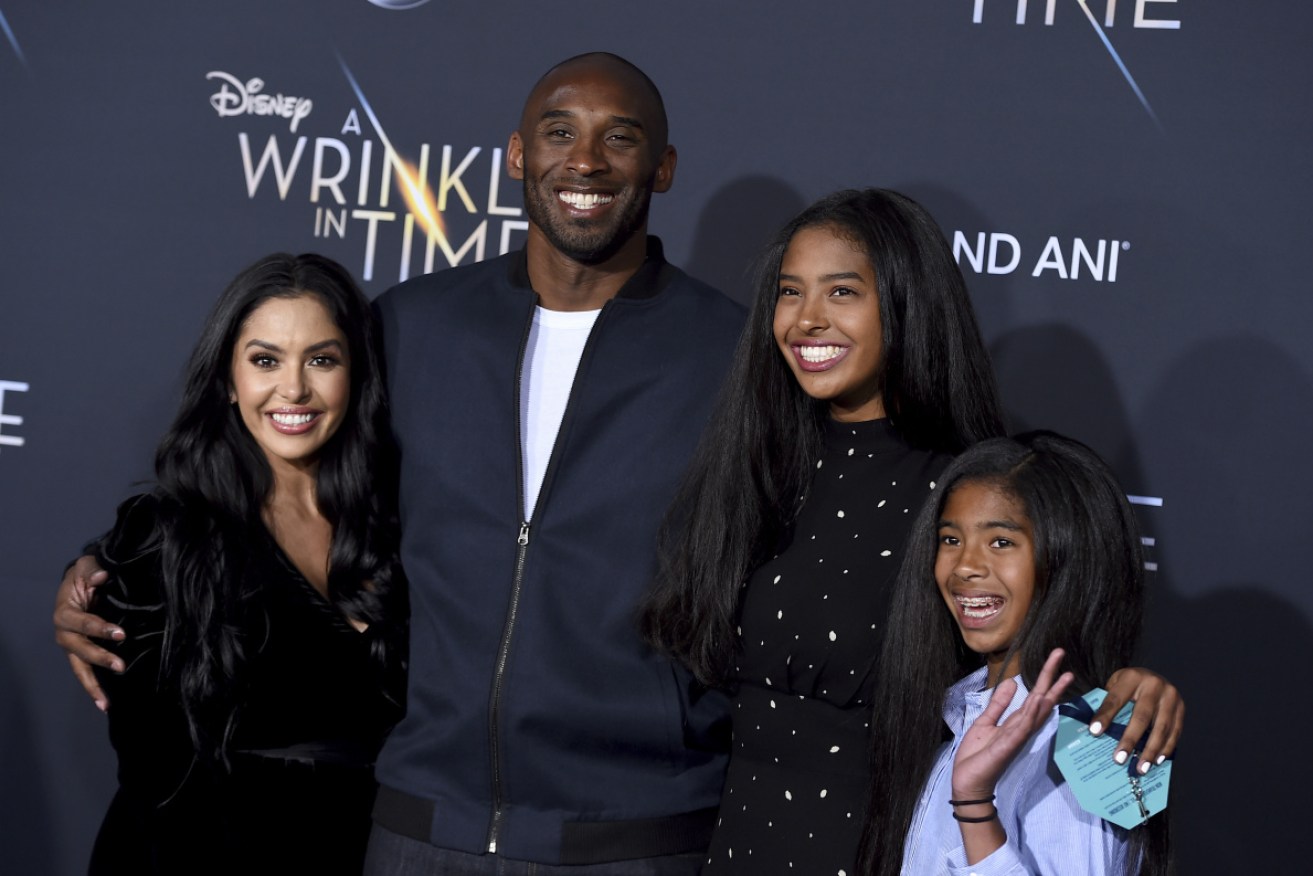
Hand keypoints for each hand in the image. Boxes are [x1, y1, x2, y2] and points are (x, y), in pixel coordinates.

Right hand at [53, 555, 122, 710]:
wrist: (81, 583)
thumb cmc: (85, 574)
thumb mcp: (87, 566)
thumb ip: (93, 570)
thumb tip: (101, 577)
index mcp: (64, 613)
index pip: (82, 623)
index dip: (99, 628)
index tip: (121, 634)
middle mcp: (64, 633)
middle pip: (79, 650)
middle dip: (99, 658)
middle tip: (121, 666)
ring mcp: (72, 646)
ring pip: (79, 669)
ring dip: (92, 686)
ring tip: (106, 703)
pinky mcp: (81, 653)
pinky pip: (85, 672)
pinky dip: (94, 688)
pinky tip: (105, 704)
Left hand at [952, 649, 1073, 800]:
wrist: (968, 781)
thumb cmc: (977, 754)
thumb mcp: (986, 722)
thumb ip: (999, 704)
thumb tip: (1013, 682)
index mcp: (1016, 722)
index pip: (1035, 697)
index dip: (1045, 678)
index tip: (1057, 659)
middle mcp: (1021, 728)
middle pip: (1042, 700)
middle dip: (1052, 679)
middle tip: (1062, 654)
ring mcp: (1016, 737)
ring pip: (1037, 713)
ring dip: (1049, 694)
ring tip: (1063, 675)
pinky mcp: (1007, 745)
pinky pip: (1022, 728)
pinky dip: (1032, 714)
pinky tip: (1041, 700)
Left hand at [1092, 667, 1183, 774]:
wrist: (1154, 677)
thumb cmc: (1129, 685)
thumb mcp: (1115, 685)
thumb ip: (1108, 703)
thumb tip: (1096, 732)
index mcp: (1132, 677)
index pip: (1116, 698)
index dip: (1105, 715)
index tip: (1095, 732)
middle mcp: (1154, 685)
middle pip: (1141, 716)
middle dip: (1130, 739)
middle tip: (1119, 759)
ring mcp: (1171, 697)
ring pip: (1161, 727)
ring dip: (1150, 750)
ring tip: (1141, 767)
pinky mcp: (1181, 708)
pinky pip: (1175, 732)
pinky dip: (1166, 748)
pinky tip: (1157, 760)